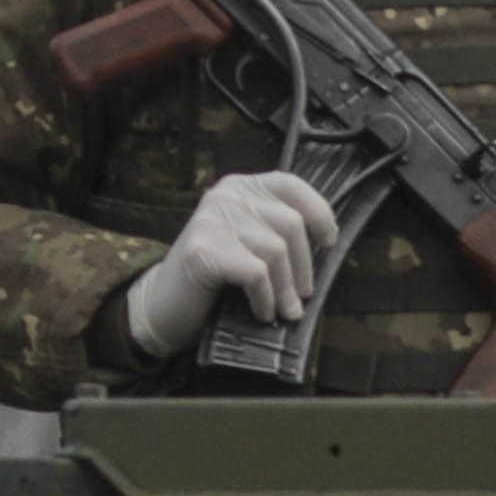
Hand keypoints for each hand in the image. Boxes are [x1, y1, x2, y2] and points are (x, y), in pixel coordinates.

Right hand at [116, 169, 342, 360]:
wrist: (167, 303)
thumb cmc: (219, 275)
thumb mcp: (250, 241)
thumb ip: (278, 230)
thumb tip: (328, 242)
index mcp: (241, 186)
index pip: (291, 185)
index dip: (319, 212)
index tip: (328, 241)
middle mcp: (226, 195)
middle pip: (291, 224)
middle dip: (304, 267)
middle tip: (300, 296)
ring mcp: (211, 219)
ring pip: (276, 251)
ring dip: (286, 289)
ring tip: (283, 309)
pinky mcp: (203, 249)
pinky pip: (256, 273)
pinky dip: (266, 298)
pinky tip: (262, 311)